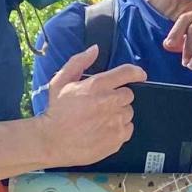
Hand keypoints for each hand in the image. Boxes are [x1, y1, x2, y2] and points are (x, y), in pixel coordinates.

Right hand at [38, 46, 146, 166]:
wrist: (52, 142)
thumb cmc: (56, 111)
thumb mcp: (61, 81)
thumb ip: (79, 62)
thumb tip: (94, 49)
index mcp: (98, 85)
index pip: (128, 72)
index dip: (137, 72)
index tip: (140, 75)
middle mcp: (111, 102)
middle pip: (129, 94)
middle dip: (118, 97)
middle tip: (102, 104)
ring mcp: (116, 121)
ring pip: (128, 112)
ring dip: (119, 113)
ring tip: (100, 119)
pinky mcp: (117, 138)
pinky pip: (128, 129)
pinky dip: (119, 129)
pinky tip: (103, 130)